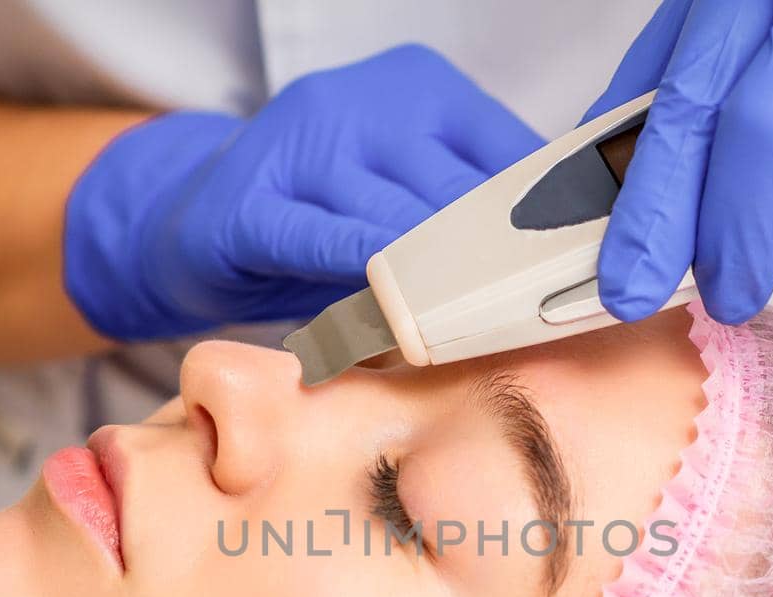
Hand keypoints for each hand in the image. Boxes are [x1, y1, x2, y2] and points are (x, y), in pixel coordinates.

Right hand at [65, 44, 542, 341]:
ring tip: (478, 332)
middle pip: (456, 192)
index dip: (543, 218)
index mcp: (419, 88)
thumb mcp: (407, 193)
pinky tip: (394, 317)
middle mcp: (361, 101)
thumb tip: (573, 251)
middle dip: (497, 263)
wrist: (193, 219)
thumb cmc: (321, 215)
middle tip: (539, 317)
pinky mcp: (248, 204)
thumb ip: (474, 207)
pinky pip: (321, 244)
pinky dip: (363, 283)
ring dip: (438, 288)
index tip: (579, 271)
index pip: (505, 151)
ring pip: (395, 223)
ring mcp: (300, 144)